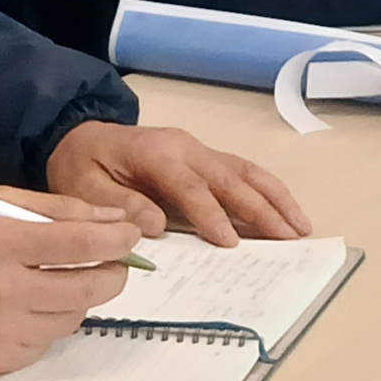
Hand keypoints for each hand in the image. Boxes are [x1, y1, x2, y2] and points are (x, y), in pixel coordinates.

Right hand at [0, 190, 137, 374]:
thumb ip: (59, 207)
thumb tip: (115, 218)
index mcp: (0, 242)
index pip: (83, 244)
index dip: (118, 239)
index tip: (130, 235)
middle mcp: (2, 290)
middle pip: (89, 287)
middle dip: (114, 273)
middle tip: (115, 264)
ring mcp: (1, 330)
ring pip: (74, 316)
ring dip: (80, 298)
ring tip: (60, 282)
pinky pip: (49, 341)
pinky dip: (51, 323)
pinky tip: (31, 308)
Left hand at [44, 121, 311, 244]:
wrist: (80, 136)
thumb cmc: (81, 166)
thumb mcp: (83, 188)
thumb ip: (119, 205)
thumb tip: (157, 226)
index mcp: (154, 153)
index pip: (190, 187)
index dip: (211, 215)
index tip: (231, 243)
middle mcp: (185, 147)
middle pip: (230, 177)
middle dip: (261, 208)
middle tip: (288, 236)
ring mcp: (199, 150)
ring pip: (245, 171)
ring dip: (275, 198)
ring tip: (300, 226)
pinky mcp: (205, 158)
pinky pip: (242, 171)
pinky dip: (267, 190)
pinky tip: (285, 210)